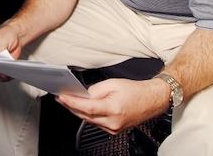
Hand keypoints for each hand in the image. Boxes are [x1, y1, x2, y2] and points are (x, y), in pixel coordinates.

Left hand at [56, 77, 170, 134]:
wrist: (152, 100)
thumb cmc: (136, 91)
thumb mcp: (113, 83)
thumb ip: (95, 89)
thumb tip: (82, 94)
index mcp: (113, 109)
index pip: (87, 107)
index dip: (72, 102)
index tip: (61, 97)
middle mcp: (113, 122)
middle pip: (85, 116)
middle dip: (71, 106)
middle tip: (60, 98)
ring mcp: (114, 128)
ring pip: (89, 120)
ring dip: (78, 111)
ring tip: (68, 101)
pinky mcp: (114, 130)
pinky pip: (96, 123)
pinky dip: (88, 115)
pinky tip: (82, 108)